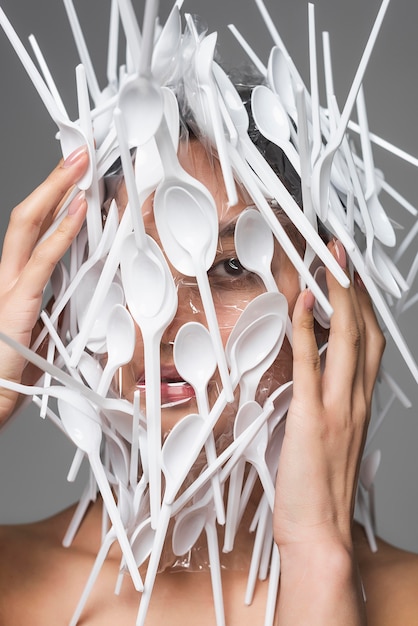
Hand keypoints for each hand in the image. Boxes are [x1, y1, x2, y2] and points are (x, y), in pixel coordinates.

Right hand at [0, 146, 87, 423]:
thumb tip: (88, 290)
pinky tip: (77, 209)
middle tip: (80, 154)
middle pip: (28, 216)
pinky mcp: (16, 303)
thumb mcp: (48, 331)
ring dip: (57, 191)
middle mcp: (8, 276)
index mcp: (16, 282)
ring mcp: (9, 286)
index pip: (34, 230)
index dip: (54, 200)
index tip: (76, 179)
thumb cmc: (15, 372)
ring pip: (30, 226)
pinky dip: (61, 231)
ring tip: (80, 165)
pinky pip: (42, 260)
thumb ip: (63, 306)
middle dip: (54, 181)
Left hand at [273, 240, 383, 623]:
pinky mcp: (312, 418)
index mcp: (359, 402)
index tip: (350, 273)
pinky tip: (301, 303)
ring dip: (335, 293)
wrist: (321, 534)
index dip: (361, 302)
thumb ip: (328, 399)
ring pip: (344, 337)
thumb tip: (311, 366)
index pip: (368, 340)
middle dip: (352, 284)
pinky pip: (310, 363)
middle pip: (362, 328)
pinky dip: (305, 329)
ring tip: (327, 259)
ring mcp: (337, 406)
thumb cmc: (321, 487)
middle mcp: (355, 398)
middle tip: (340, 250)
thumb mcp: (332, 435)